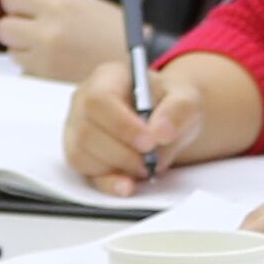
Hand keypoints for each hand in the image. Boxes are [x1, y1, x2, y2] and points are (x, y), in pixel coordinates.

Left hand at [0, 0, 124, 80]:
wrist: (139, 67)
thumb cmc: (116, 33)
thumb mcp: (87, 4)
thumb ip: (53, 3)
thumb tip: (23, 6)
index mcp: (59, 5)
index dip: (17, 4)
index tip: (26, 9)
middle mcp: (48, 31)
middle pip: (4, 27)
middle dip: (17, 29)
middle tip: (35, 32)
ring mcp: (46, 59)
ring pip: (13, 53)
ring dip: (26, 51)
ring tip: (53, 51)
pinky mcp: (47, 81)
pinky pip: (26, 73)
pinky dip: (36, 71)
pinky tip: (59, 67)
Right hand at [67, 46, 261, 191]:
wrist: (165, 121)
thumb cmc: (170, 104)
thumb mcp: (186, 99)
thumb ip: (178, 110)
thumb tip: (161, 132)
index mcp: (107, 77)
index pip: (99, 100)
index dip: (122, 125)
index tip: (150, 142)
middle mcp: (83, 101)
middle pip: (88, 131)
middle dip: (123, 152)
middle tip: (151, 161)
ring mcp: (77, 128)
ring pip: (82, 154)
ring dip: (117, 167)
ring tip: (146, 167)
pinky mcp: (80, 154)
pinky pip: (85, 173)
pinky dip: (108, 182)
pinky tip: (127, 186)